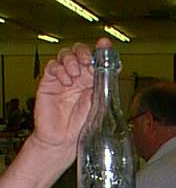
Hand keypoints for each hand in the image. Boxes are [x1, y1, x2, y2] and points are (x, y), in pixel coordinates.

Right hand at [33, 38, 111, 160]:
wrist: (63, 140)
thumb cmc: (82, 125)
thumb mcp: (99, 104)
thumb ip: (105, 86)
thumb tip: (116, 67)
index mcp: (93, 81)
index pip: (96, 60)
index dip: (101, 52)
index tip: (105, 47)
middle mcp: (79, 77)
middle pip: (80, 52)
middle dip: (84, 52)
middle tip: (87, 61)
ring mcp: (63, 78)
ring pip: (65, 55)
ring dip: (72, 60)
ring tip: (76, 74)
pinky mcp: (48, 82)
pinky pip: (53, 67)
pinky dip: (60, 70)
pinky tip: (66, 81)